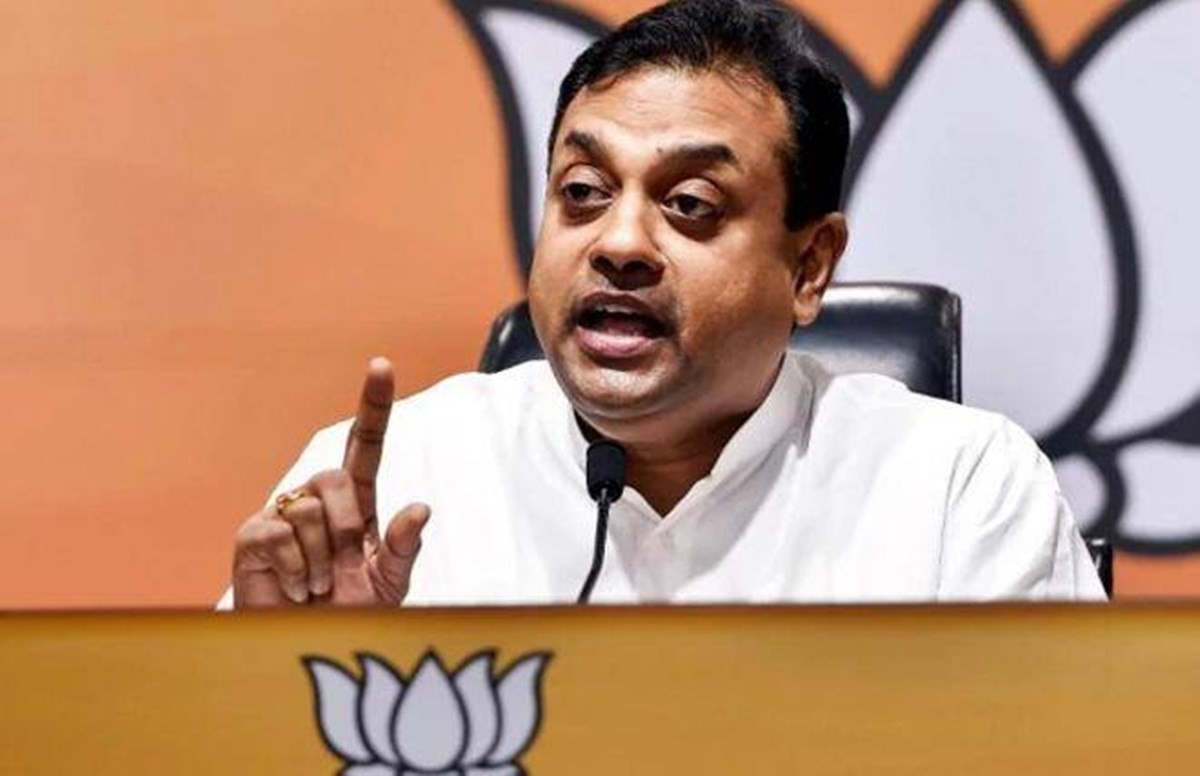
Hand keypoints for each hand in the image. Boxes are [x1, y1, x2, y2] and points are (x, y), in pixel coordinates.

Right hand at [232, 357, 430, 607]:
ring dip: (322, 559)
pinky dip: (295, 569)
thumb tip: (421, 507)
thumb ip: (403, 547)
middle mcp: (319, 499)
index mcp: (358, 503)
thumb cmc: (350, 615)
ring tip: (318, 586)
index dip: (374, 405)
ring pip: (309, 510)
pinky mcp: (252, 535)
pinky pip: (278, 534)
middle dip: (347, 527)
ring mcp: (282, 514)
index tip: (382, 364)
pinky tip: (296, 589)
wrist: (307, 651)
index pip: (367, 445)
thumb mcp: (389, 583)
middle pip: (338, 479)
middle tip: (344, 570)